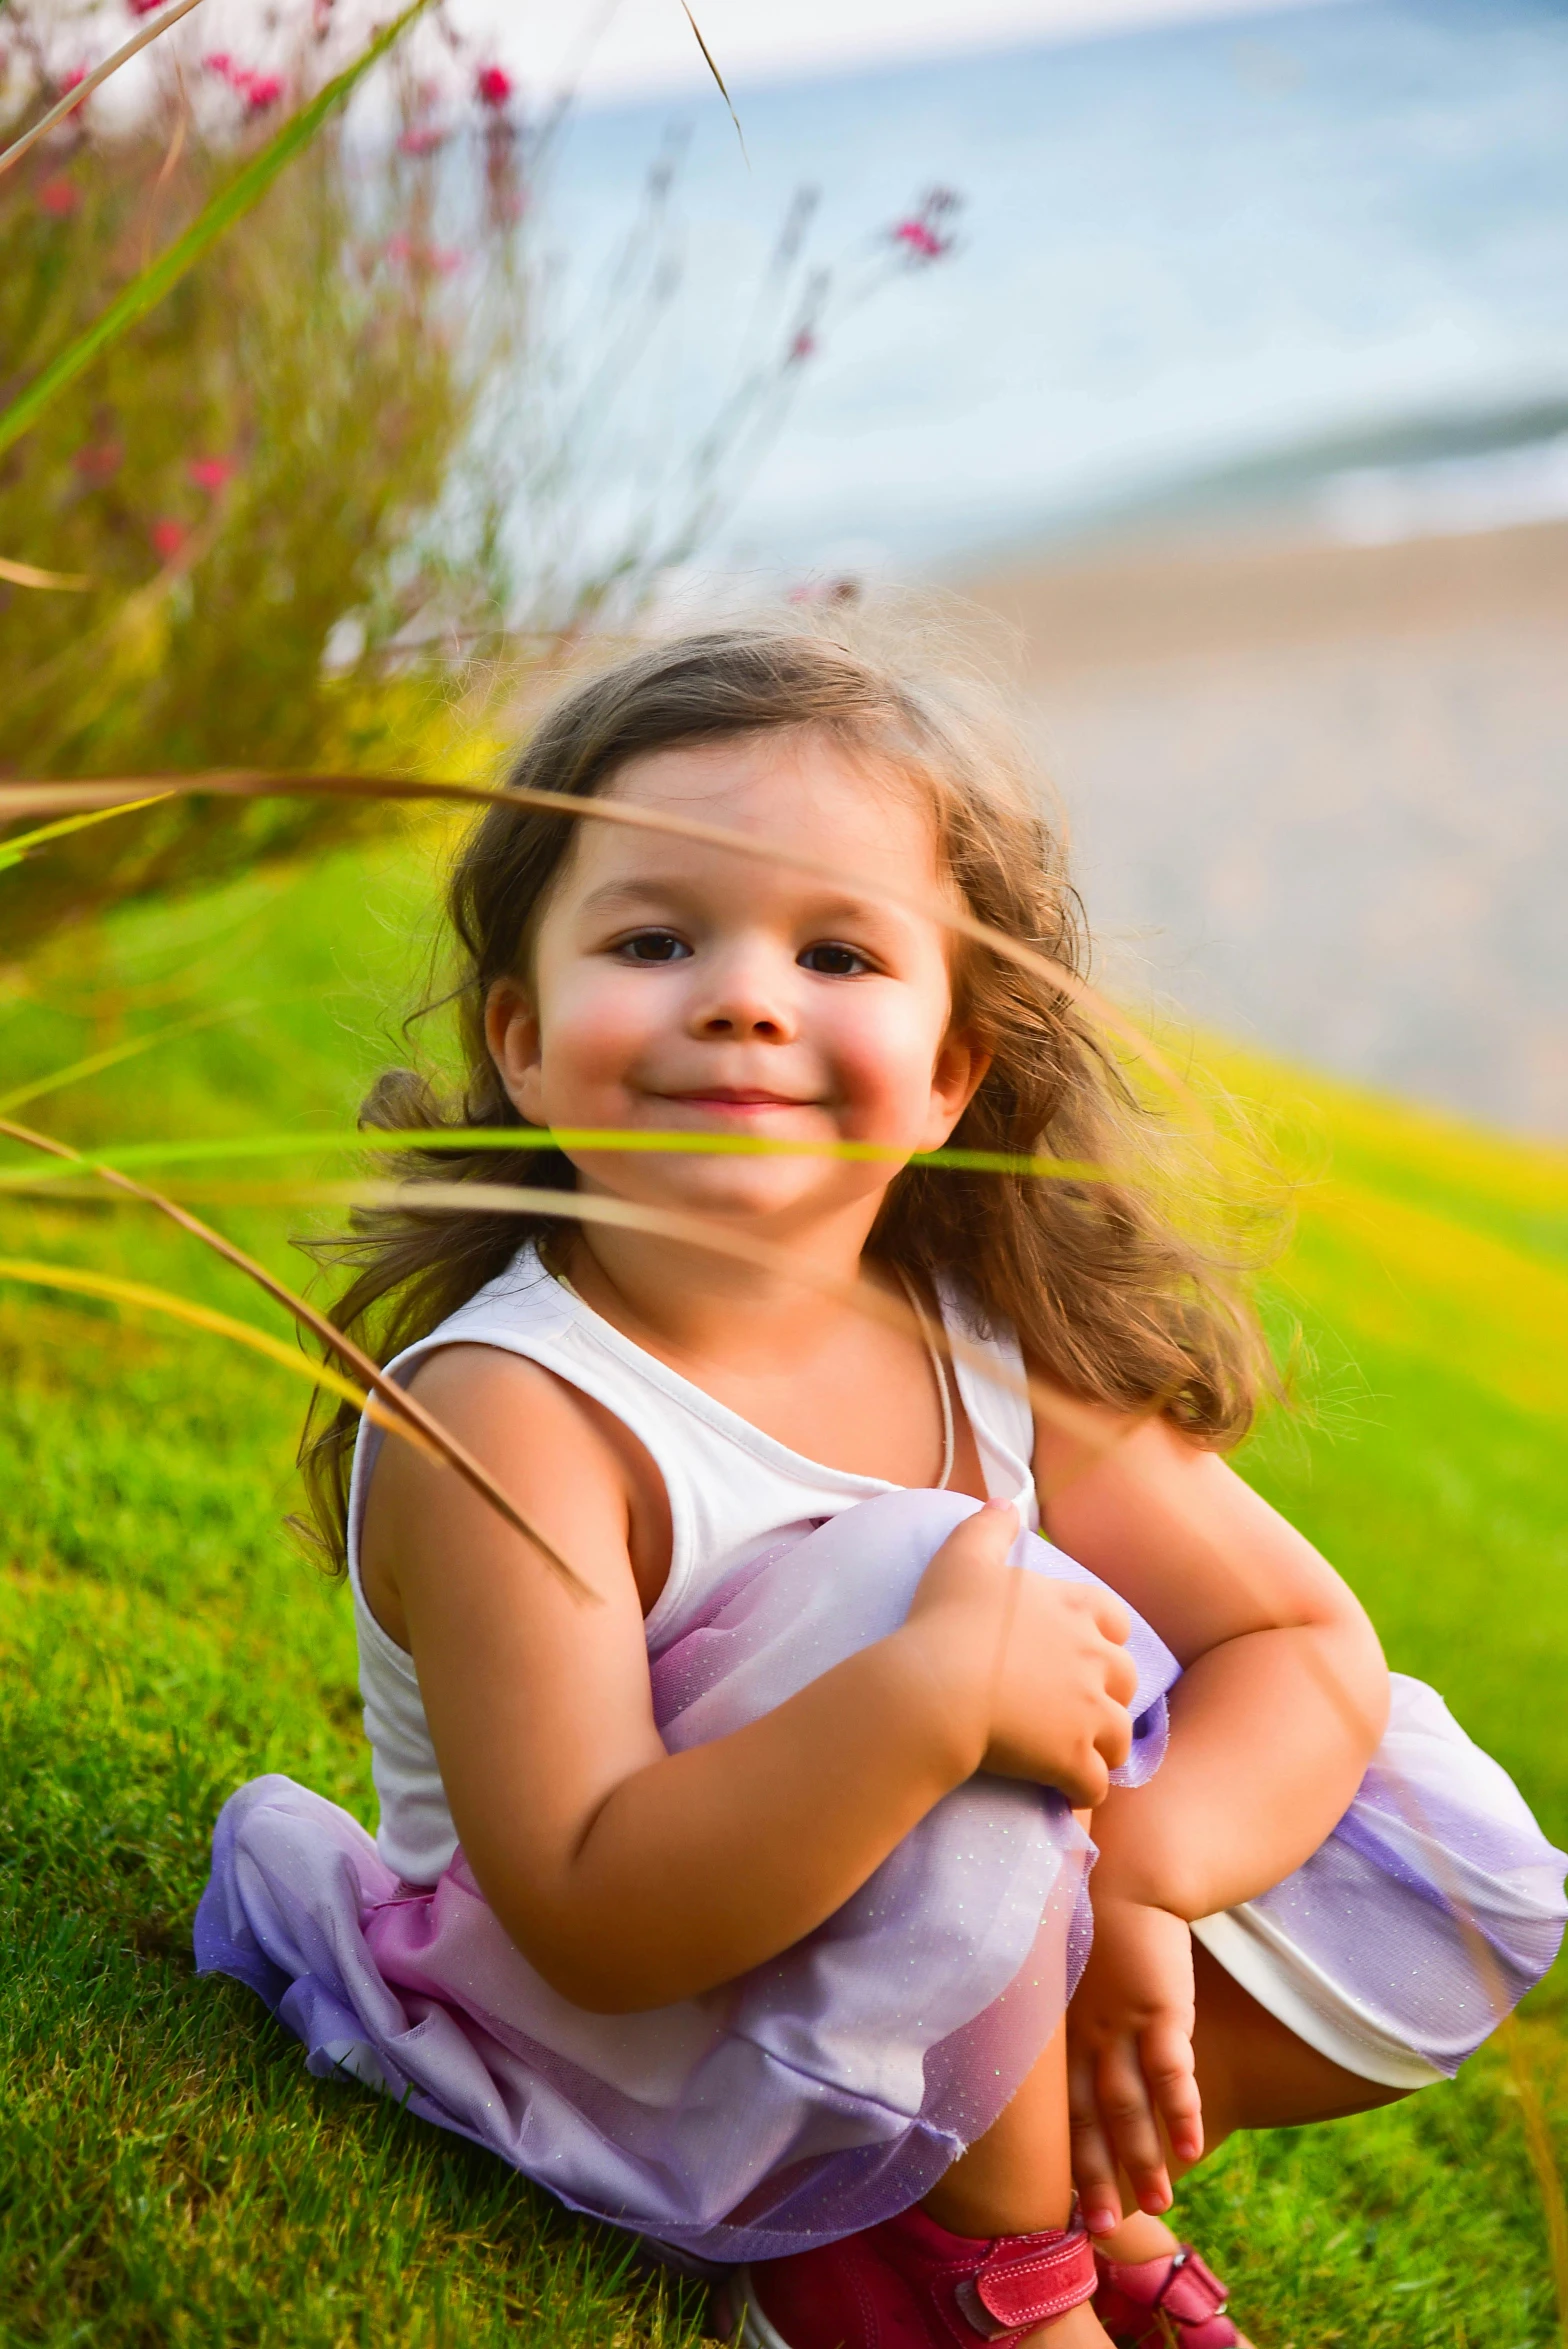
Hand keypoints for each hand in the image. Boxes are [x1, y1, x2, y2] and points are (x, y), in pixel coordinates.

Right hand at [901, 1502, 1136, 1806]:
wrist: (937, 1689)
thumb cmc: (947, 1620)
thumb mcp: (963, 1557)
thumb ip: (989, 1526)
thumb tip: (1005, 1502)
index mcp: (1074, 1609)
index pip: (1116, 1621)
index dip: (1103, 1638)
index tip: (1080, 1653)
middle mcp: (1093, 1658)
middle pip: (1126, 1681)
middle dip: (1108, 1697)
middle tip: (1076, 1710)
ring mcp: (1089, 1711)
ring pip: (1118, 1736)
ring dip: (1100, 1747)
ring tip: (1073, 1757)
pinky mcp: (1074, 1758)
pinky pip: (1095, 1783)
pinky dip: (1081, 1789)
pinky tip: (1062, 1791)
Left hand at [1067, 1891, 1201, 2234]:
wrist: (1127, 1875)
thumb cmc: (1103, 1926)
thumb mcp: (1078, 1978)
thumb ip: (1079, 2023)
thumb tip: (1083, 2063)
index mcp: (1065, 2032)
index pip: (1061, 2107)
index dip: (1068, 2155)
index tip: (1067, 2202)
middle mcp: (1087, 2035)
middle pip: (1090, 2117)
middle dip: (1097, 2174)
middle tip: (1100, 2228)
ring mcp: (1122, 2023)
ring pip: (1130, 2104)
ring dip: (1143, 2156)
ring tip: (1159, 2204)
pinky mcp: (1159, 2008)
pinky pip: (1169, 2069)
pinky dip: (1180, 2111)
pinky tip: (1191, 2149)